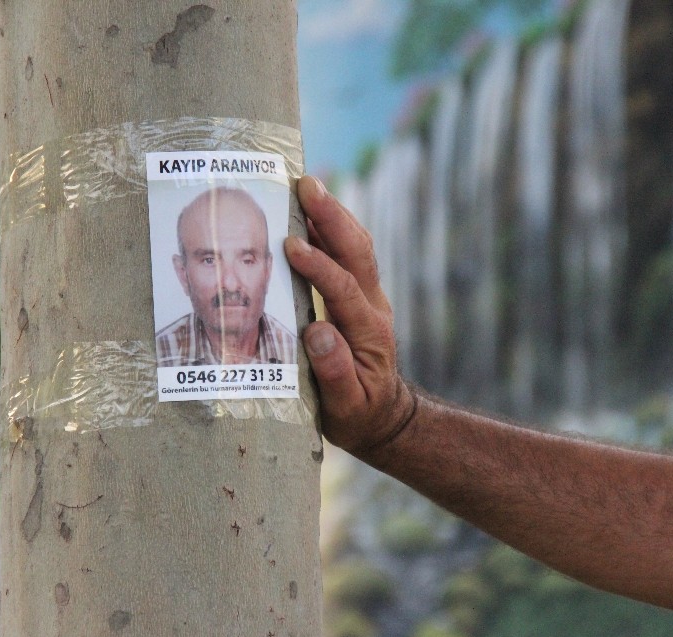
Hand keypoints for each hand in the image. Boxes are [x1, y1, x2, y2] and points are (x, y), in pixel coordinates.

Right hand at [284, 176, 415, 456]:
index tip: (290, 246)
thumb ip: (334, 373)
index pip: (343, 288)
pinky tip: (307, 212)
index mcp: (368, 332)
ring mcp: (368, 298)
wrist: (382, 415)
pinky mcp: (358, 296)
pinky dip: (329, 229)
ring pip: (356, 246)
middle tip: (306, 185)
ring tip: (307, 185)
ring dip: (333, 214)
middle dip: (333, 216)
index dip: (318, 266)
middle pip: (358, 252)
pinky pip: (348, 253)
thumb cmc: (357, 415)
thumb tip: (318, 332)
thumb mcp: (346, 407)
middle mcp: (372, 307)